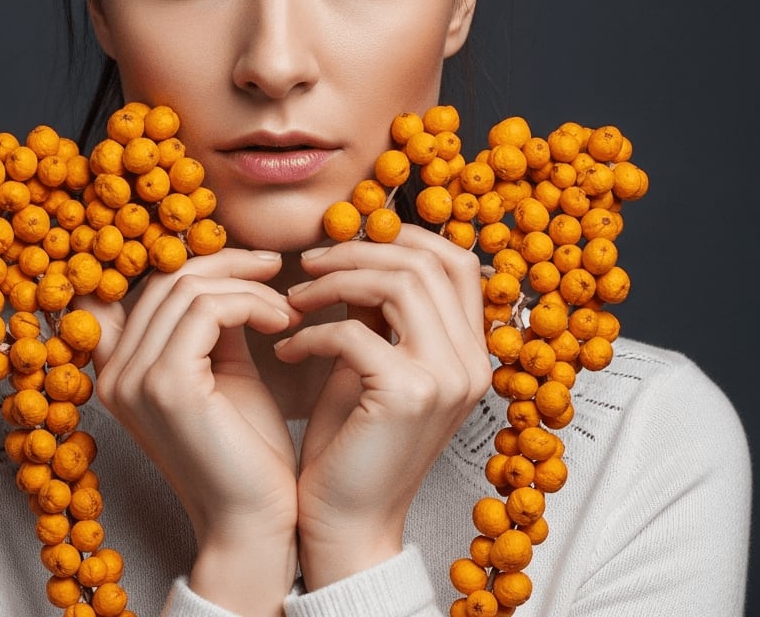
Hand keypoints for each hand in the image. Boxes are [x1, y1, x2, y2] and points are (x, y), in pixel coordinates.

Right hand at [85, 249, 300, 615]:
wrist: (256, 520)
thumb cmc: (247, 450)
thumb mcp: (225, 371)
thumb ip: (216, 324)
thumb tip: (235, 270)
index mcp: (120, 368)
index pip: (141, 284)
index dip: (189, 259)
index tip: (243, 260)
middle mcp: (114, 372)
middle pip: (167, 277)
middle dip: (230, 263)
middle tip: (274, 267)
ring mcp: (134, 379)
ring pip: (189, 286)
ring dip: (248, 286)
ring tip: (285, 309)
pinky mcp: (167, 385)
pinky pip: (209, 309)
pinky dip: (253, 304)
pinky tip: (282, 323)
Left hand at [274, 224, 490, 588]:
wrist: (348, 524)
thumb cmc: (354, 443)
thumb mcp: (372, 362)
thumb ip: (378, 311)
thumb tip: (358, 253)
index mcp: (470, 352)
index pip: (457, 261)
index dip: (405, 235)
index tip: (350, 235)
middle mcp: (471, 363)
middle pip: (426, 263)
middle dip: (358, 251)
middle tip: (308, 262)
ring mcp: (447, 378)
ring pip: (397, 283)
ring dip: (334, 281)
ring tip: (294, 299)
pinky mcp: (409, 395)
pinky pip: (354, 331)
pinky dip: (312, 332)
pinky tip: (288, 349)